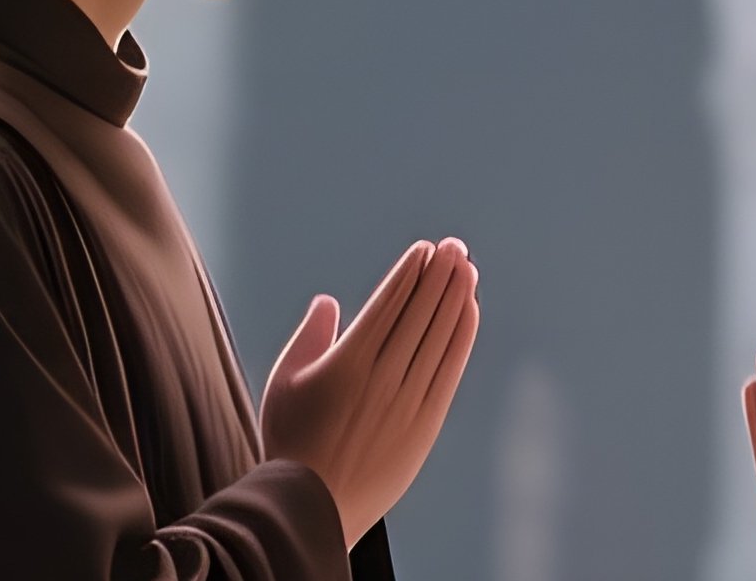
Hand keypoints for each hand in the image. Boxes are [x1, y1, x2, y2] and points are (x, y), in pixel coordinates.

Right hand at [260, 237, 479, 548]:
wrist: (311, 509)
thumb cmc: (291, 442)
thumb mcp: (286, 380)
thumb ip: (310, 335)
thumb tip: (329, 301)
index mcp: (350, 359)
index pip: (391, 302)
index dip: (411, 271)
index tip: (426, 249)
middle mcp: (384, 375)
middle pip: (421, 312)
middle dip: (440, 274)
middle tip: (455, 247)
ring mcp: (408, 400)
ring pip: (440, 336)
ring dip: (456, 298)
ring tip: (467, 269)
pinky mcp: (425, 425)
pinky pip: (450, 370)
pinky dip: (462, 337)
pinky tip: (469, 313)